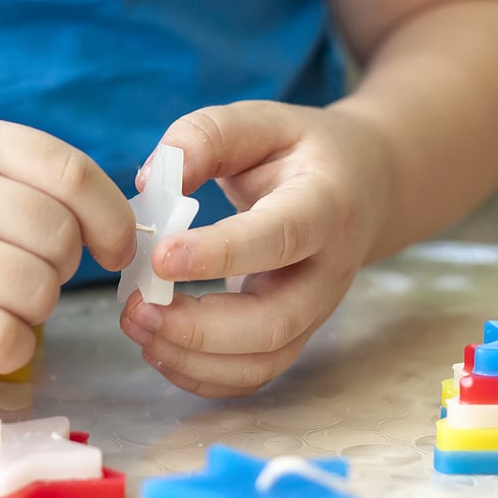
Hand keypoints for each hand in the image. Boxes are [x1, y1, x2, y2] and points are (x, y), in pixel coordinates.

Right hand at [0, 116, 134, 370]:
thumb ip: (18, 180)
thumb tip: (114, 225)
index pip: (70, 172)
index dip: (111, 217)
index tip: (115, 250)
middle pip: (59, 238)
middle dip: (62, 270)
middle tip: (29, 277)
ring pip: (36, 290)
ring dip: (36, 310)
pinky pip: (2, 338)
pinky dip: (13, 348)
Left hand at [120, 100, 391, 396]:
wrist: (361, 186)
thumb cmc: (299, 152)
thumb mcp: (260, 121)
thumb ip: (204, 138)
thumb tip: (147, 185)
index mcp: (325, 205)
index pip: (280, 237)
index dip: (221, 254)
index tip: (160, 257)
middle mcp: (327, 270)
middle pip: (274, 323)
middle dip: (198, 327)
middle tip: (135, 307)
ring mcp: (314, 311)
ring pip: (262, 361)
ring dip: (192, 357)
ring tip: (136, 326)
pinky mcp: (294, 334)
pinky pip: (252, 375)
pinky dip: (201, 376)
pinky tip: (159, 347)